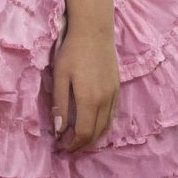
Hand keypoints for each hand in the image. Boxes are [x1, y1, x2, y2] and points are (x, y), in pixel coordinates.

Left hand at [52, 24, 119, 151]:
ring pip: (106, 126)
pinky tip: (93, 123)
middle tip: (68, 146)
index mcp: (88, 99)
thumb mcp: (60, 75)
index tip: (61, 146)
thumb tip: (59, 129)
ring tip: (79, 139)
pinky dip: (102, 126)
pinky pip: (112, 115)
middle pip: (96, 133)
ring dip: (93, 137)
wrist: (94, 31)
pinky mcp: (117, 89)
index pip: (83, 133)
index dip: (72, 144)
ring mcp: (113, 95)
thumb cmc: (72, 51)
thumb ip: (59, 103)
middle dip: (82, 144)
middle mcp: (104, 101)